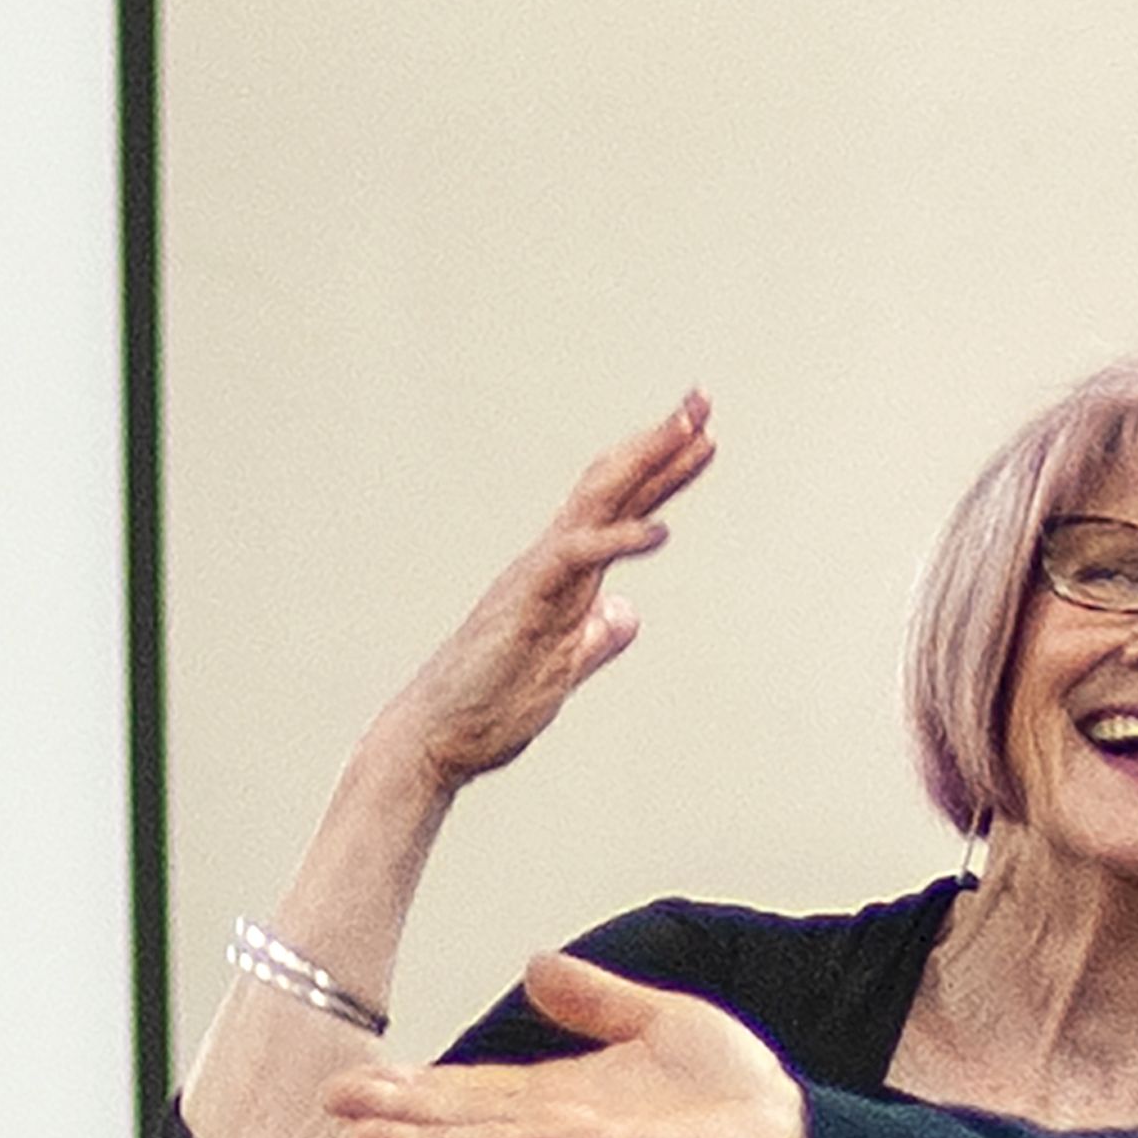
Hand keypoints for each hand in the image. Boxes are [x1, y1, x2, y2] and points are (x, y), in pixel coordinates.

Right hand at [319, 951, 807, 1137]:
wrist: (794, 1133)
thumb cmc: (734, 1092)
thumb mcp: (655, 1019)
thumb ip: (593, 1000)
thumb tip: (535, 965)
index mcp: (565, 1099)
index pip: (473, 1092)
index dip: (416, 1087)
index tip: (357, 1078)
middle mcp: (560, 1133)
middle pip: (461, 1123)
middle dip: (395, 1116)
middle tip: (326, 1104)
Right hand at [372, 396, 713, 794]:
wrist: (435, 738)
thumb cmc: (488, 705)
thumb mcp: (564, 668)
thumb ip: (595, 638)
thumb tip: (625, 616)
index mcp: (562, 575)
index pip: (619, 507)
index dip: (662, 470)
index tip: (701, 437)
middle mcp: (550, 561)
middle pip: (612, 486)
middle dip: (659, 443)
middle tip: (701, 400)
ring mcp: (537, 577)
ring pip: (597, 504)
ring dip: (646, 465)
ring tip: (690, 431)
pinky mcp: (526, 603)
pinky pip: (577, 560)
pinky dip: (619, 540)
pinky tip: (660, 532)